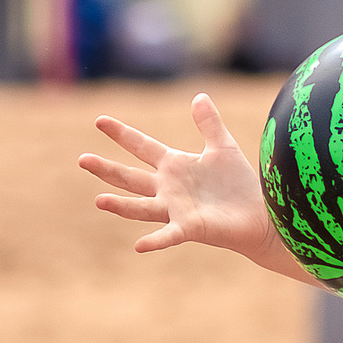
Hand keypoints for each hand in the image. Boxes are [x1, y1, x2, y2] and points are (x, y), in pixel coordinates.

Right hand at [79, 95, 280, 261]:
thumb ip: (209, 124)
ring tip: (99, 201)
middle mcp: (169, 189)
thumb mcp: (223, 147)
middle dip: (107, 169)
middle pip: (131, 178)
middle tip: (83, 159)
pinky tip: (139, 246)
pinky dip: (155, 241)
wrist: (260, 215)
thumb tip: (200, 96)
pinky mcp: (190, 228)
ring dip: (121, 206)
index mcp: (174, 166)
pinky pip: (168, 235)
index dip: (122, 134)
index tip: (99, 120)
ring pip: (142, 207)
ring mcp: (176, 210)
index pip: (142, 146)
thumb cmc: (240, 185)